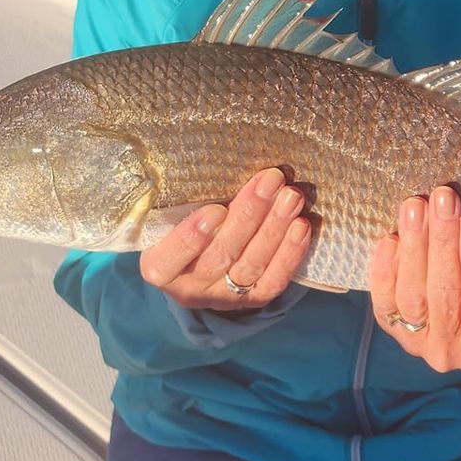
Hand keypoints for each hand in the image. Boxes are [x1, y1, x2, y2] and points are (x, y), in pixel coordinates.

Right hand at [139, 168, 310, 310]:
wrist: (196, 267)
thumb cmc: (179, 227)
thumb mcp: (168, 218)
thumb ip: (182, 203)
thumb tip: (215, 161)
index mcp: (159, 268)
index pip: (169, 260)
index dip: (191, 239)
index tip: (215, 210)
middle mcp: (190, 288)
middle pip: (221, 254)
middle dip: (249, 215)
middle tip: (270, 181)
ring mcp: (223, 297)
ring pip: (251, 265)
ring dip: (275, 227)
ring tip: (291, 196)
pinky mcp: (253, 300)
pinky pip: (274, 280)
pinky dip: (290, 253)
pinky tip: (301, 226)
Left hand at [368, 186, 460, 377]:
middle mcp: (451, 354)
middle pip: (445, 295)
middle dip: (442, 242)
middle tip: (442, 198)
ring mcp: (418, 344)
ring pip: (412, 296)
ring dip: (414, 245)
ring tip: (416, 207)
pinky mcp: (392, 330)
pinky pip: (384, 301)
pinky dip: (385, 269)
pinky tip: (390, 238)